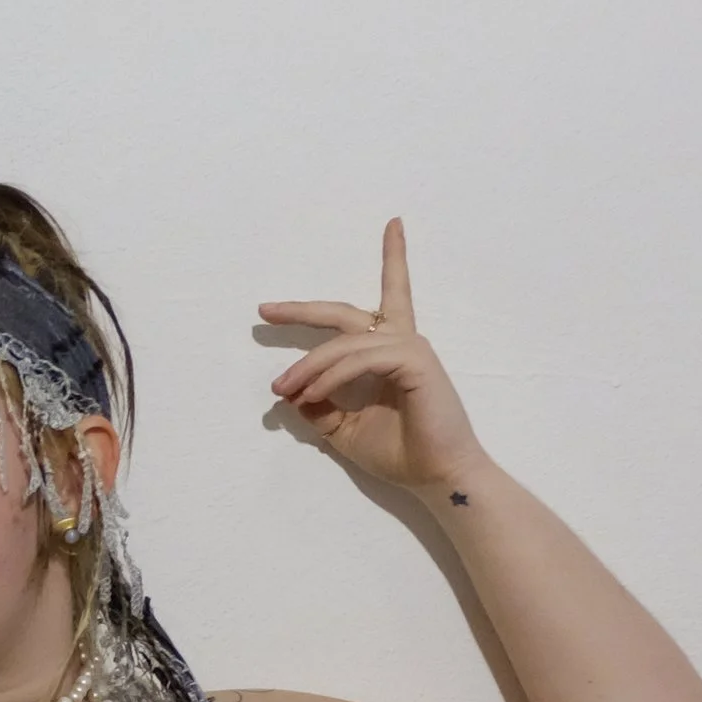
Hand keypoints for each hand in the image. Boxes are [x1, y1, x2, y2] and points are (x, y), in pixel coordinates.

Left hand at [260, 218, 491, 493]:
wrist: (437, 477)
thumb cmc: (399, 452)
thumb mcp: (344, 430)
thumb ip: (319, 406)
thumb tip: (289, 392)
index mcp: (391, 352)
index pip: (386, 299)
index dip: (392, 260)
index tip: (391, 225)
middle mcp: (403, 341)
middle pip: (346, 312)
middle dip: (304, 310)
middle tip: (265, 310)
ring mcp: (410, 348)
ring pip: (343, 343)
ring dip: (307, 366)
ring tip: (283, 390)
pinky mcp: (414, 361)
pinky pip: (358, 359)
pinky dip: (330, 376)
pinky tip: (312, 394)